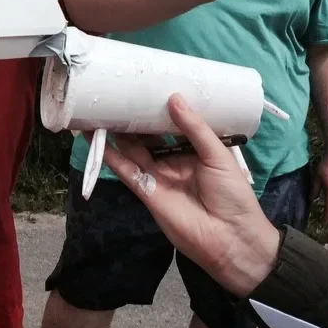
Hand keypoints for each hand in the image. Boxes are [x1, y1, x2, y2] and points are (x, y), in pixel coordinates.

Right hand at [101, 95, 282, 296]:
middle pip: (147, 136)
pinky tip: (94, 138)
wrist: (232, 239)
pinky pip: (125, 170)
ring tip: (97, 109)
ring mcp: (157, 176)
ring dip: (115, 133)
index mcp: (193, 151)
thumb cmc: (233, 195)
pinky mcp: (145, 191)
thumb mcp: (218, 155)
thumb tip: (174, 97)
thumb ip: (194, 128)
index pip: (170, 126)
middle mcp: (172, 161)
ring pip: (132, 150)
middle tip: (115, 94)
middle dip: (131, 119)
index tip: (144, 88)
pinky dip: (109, 156)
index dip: (157, 110)